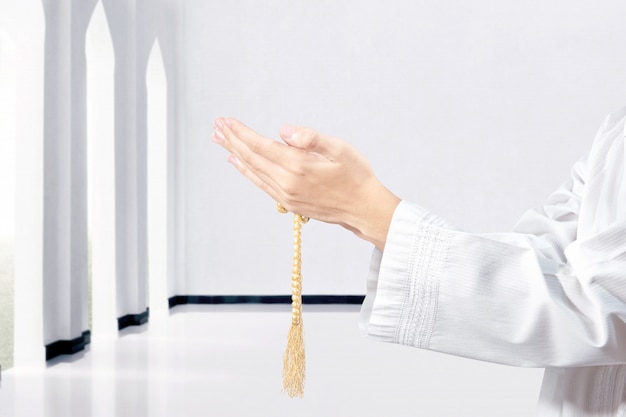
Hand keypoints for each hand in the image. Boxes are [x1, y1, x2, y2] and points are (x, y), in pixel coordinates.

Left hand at [212, 117, 399, 249]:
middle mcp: (287, 183)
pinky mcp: (289, 203)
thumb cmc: (356, 175)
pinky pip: (260, 184)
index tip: (226, 120)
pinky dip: (246, 171)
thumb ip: (311, 138)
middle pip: (251, 158)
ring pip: (253, 171)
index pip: (260, 145)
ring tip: (220, 140)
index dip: (241, 132)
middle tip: (216, 126)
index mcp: (298, 167)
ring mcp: (286, 196)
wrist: (364, 209)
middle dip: (231, 140)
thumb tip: (283, 130)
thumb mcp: (340, 150)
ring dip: (235, 153)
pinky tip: (237, 162)